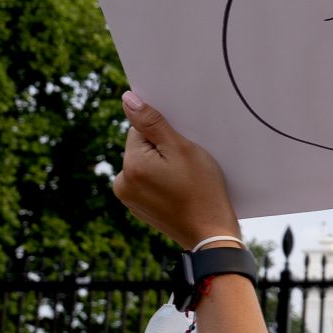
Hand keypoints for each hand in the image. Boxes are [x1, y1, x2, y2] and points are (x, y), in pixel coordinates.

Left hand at [111, 91, 241, 248]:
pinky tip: (179, 190)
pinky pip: (147, 182)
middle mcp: (122, 182)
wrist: (210, 233)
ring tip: (184, 179)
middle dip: (162, 150)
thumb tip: (127, 99)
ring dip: (162, 165)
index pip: (140, 129)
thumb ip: (152, 122)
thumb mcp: (182, 149)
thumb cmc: (202, 189)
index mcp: (131, 165)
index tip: (181, 148)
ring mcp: (129, 198)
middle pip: (141, 147)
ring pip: (145, 164)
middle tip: (186, 165)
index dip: (164, 134)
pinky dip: (161, 181)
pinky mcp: (138, 208)